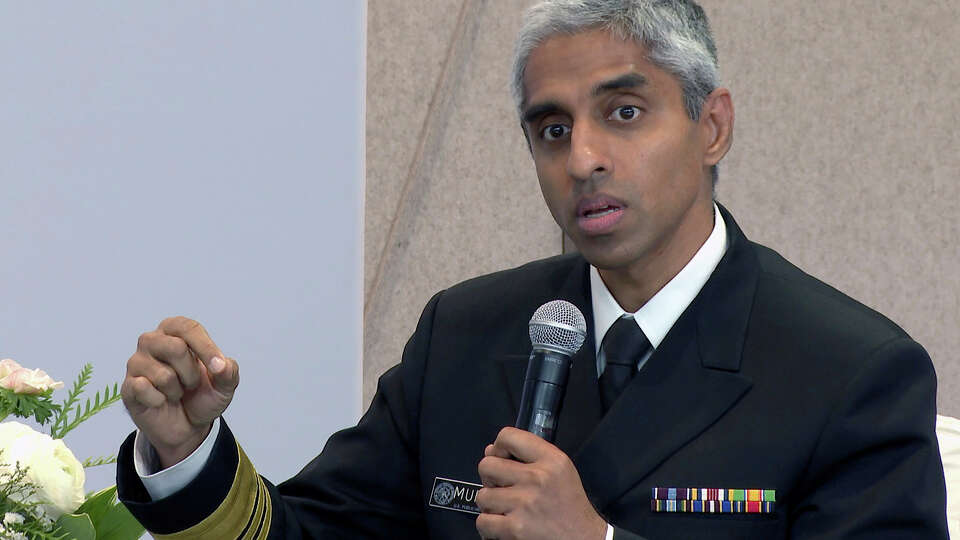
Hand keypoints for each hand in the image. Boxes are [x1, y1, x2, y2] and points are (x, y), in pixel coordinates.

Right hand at [121, 316, 238, 468]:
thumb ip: (229, 372)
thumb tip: (221, 365)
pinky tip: (160, 401)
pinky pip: (143, 389)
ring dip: (177, 390)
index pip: (187, 327)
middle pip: (176, 348)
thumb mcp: (225, 385)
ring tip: (176, 392)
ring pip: (163, 374)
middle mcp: (152, 341)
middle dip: (192, 373)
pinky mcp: (128, 385)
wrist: (187, 427)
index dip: (205, 347)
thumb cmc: (203, 396)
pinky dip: (160, 400)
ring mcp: (136, 362)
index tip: (218, 367)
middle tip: (191, 384)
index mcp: (175, 331)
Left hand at [475, 427, 606, 539]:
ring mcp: (524, 504)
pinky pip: (483, 521)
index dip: (498, 448)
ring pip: (482, 496)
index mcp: (551, 460)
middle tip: (502, 488)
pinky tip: (503, 525)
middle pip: (487, 466)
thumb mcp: (560, 470)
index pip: (508, 436)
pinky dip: (489, 526)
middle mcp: (537, 478)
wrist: (584, 539)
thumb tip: (490, 450)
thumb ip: (529, 456)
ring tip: (506, 509)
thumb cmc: (570, 507)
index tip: (502, 459)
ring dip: (491, 505)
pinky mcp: (515, 528)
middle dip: (490, 478)